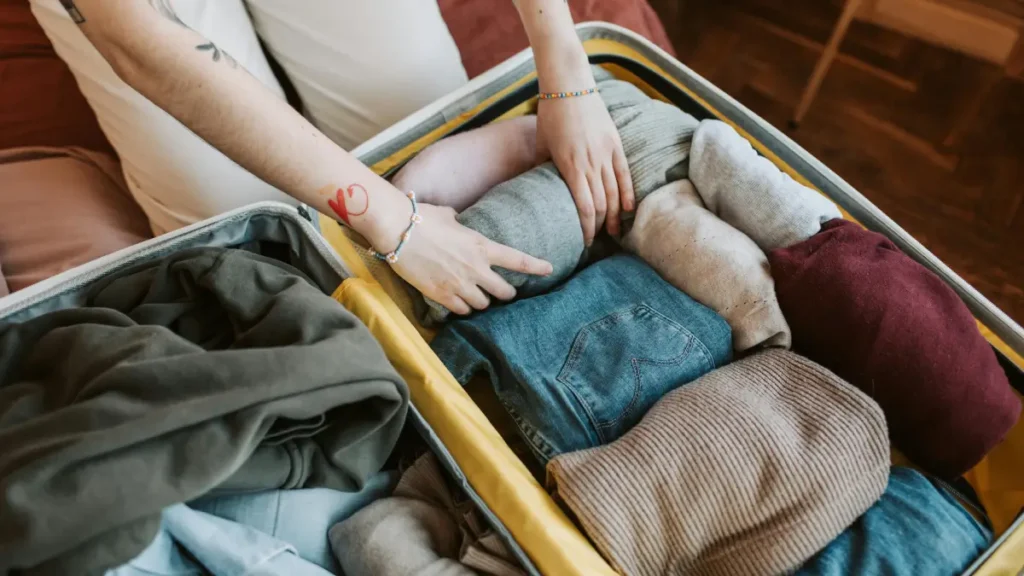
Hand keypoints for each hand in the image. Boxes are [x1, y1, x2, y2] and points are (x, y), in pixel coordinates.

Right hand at [384, 203, 552, 314]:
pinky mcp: (441, 295)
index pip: (518, 260)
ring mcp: (459, 284)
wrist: (397, 231)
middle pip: (504, 292)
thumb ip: (459, 223)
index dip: (536, 266)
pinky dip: (462, 308)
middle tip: (503, 292)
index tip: (549, 269)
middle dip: (506, 293)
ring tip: (476, 296)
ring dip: (482, 302)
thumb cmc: (421, 218)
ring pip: (483, 304)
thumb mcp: (447, 216)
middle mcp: (475, 268)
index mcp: (482, 246)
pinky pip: (461, 310)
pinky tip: (458, 303)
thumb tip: (456, 219)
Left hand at [537, 84, 634, 243]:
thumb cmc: (550, 114)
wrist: (569, 85)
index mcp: (570, 166)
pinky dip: (628, 194)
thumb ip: (544, 167)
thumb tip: (543, 188)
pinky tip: (628, 209)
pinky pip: (625, 174)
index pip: (584, 208)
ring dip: (615, 215)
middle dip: (600, 226)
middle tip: (597, 239)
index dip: (586, 228)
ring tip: (614, 231)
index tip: (584, 242)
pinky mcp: (616, 144)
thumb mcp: (542, 144)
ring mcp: (605, 153)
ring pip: (615, 193)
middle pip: (602, 205)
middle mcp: (590, 163)